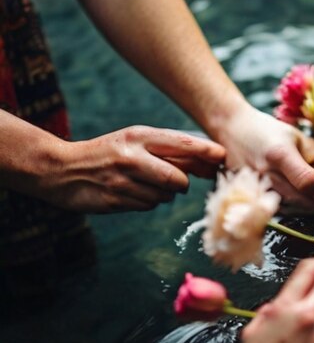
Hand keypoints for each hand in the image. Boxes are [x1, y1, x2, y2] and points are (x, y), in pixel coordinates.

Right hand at [40, 125, 224, 212]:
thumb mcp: (135, 141)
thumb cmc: (110, 153)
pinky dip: (147, 202)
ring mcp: (122, 180)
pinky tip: (131, 192)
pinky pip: (148, 206)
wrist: (62, 169)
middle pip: (178, 179)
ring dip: (163, 194)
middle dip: (182, 184)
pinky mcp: (115, 200)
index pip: (181, 144)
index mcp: (139, 136)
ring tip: (143, 183)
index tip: (222, 156)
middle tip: (178, 182)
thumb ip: (169, 150)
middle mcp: (132, 156)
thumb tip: (210, 162)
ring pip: (164, 196)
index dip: (204, 152)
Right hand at [216, 105, 313, 208]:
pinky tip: (306, 202)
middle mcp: (265, 174)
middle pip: (302, 201)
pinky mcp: (250, 197)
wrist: (231, 130)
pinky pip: (280, 209)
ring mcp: (255, 188)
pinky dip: (296, 209)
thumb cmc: (268, 131)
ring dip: (311, 209)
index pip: (306, 181)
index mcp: (279, 154)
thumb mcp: (297, 136)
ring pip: (292, 209)